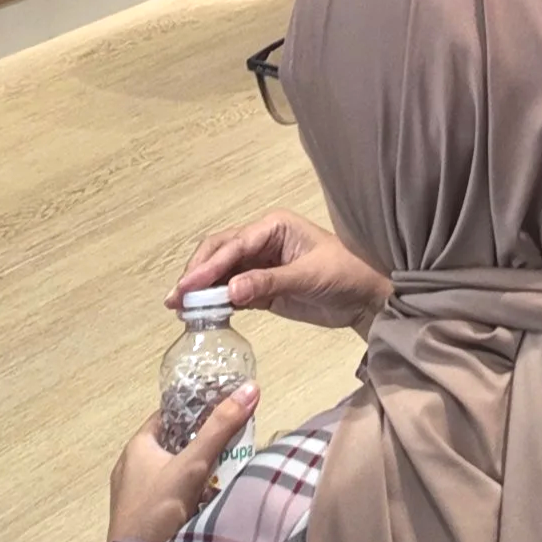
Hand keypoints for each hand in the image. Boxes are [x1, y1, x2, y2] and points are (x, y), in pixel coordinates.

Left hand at [107, 386, 258, 541]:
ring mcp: (134, 494)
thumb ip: (221, 428)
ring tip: (225, 472)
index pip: (169, 416)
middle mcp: (131, 466)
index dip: (196, 410)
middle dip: (202, 444)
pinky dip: (187, 494)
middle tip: (231, 445)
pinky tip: (207, 501)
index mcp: (137, 446)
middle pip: (174, 444)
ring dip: (196, 472)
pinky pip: (168, 495)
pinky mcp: (140, 518)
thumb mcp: (192, 465)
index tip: (224, 411)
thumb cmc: (158, 509)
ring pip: (172, 472)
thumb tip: (251, 388)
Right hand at [172, 209, 390, 332]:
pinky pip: (231, 292)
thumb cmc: (345, 275)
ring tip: (180, 310)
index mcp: (274, 227)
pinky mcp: (261, 287)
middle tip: (175, 300)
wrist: (366, 298)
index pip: (233, 244)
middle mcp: (262, 241)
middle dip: (196, 273)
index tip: (186, 286)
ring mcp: (260, 265)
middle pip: (219, 252)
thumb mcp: (309, 277)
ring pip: (221, 272)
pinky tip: (200, 315)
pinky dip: (215, 302)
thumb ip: (268, 283)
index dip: (207, 265)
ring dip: (201, 289)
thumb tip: (229, 291)